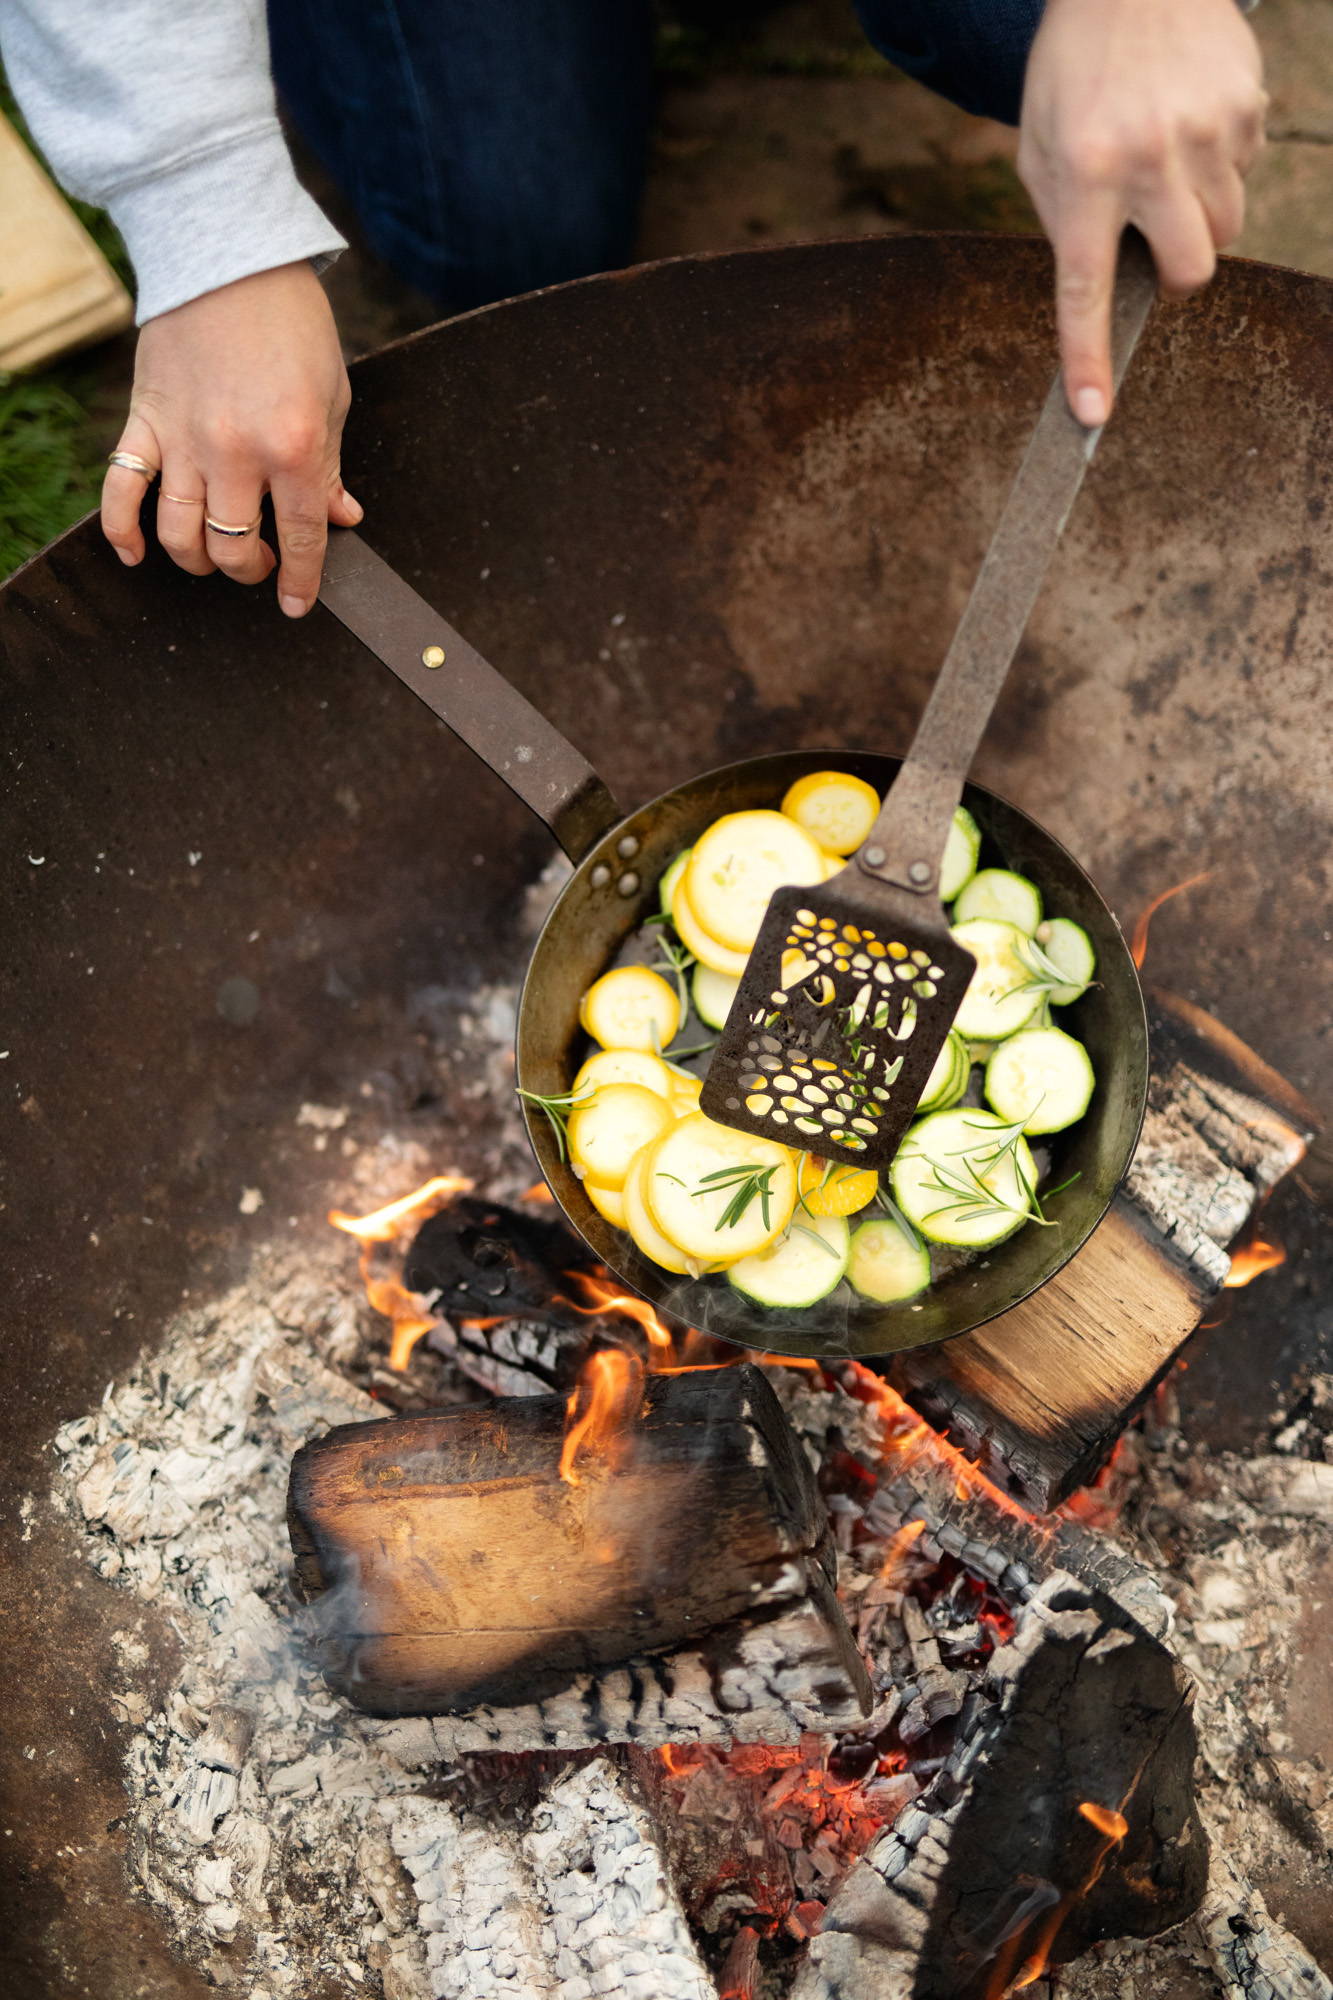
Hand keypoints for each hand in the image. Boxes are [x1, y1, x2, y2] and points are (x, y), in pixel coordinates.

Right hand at [102, 262, 359, 615]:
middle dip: (249, 569)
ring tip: (213, 558)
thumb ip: (331, 466)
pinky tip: (135, 553)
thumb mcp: (333, 396)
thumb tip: (341, 516)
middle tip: (259, 563)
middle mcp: (237, 452)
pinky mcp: (145, 420)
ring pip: (181, 533)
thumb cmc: (292, 325)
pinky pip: (123, 489)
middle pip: (233, 545)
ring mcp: (185, 439)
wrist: (230, 258)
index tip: (297, 603)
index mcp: (295, 447)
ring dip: (198, 561)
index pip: (301, 537)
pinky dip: (122, 530)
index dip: (301, 579)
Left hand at [1018, 0, 1266, 425]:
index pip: (1085, 287)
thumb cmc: (1072, 71)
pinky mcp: (1247, 106)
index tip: (1091, 414)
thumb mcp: (1039, 145)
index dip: (1087, 356)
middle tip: (1150, 243)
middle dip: (1172, 276)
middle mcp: (1150, 156)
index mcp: (1084, 172)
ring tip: (1165, 168)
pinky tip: (1189, 123)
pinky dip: (1218, 167)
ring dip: (1196, 222)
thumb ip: (1066, 219)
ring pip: (1223, 231)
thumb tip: (1103, 290)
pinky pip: (1243, 174)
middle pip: (1189, 272)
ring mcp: (1208, 130)